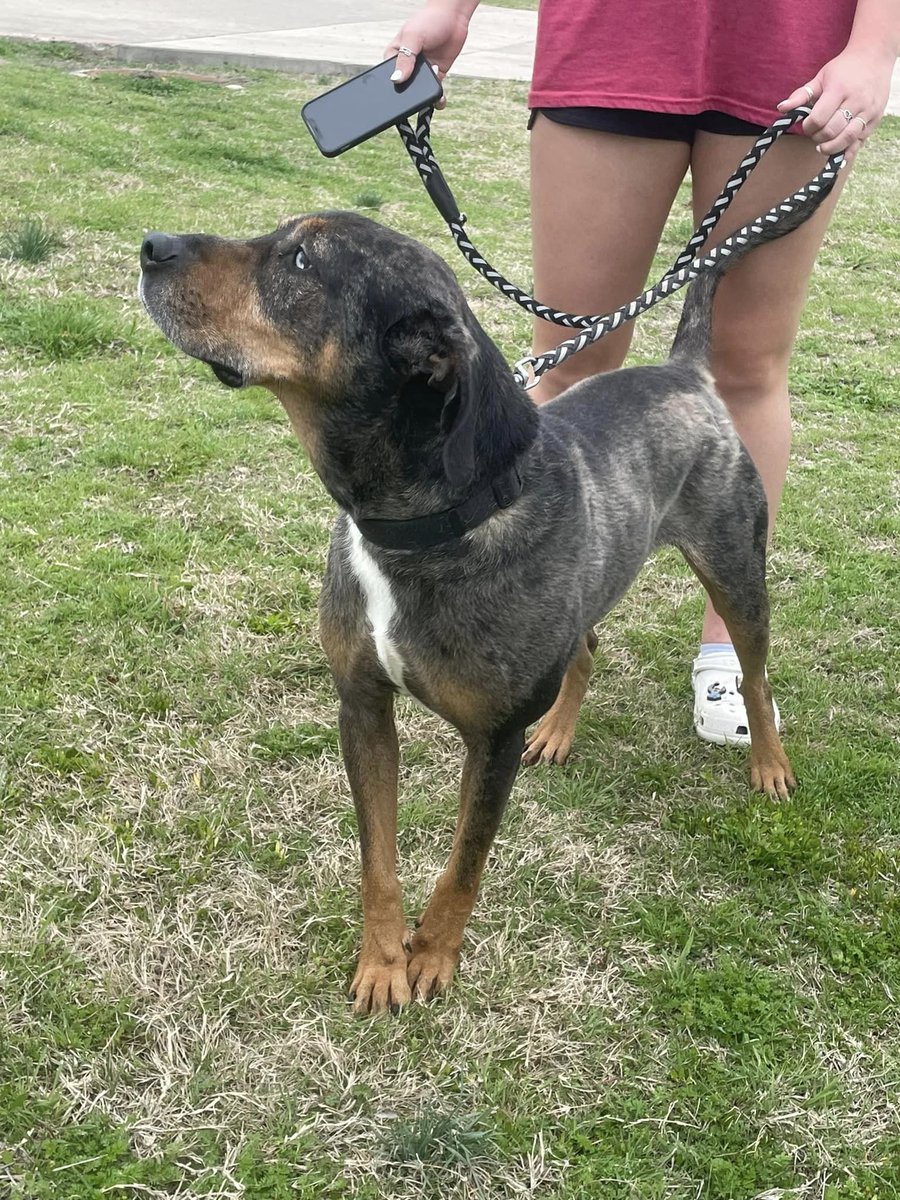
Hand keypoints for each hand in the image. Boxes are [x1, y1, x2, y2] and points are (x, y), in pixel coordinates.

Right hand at [383, 1, 473, 105]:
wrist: (453, 16)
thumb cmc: (428, 20)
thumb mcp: (413, 37)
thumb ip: (405, 58)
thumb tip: (397, 80)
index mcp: (394, 56)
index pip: (389, 76)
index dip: (392, 87)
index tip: (397, 95)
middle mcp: (407, 66)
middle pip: (405, 88)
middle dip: (410, 95)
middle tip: (416, 98)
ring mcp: (422, 72)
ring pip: (420, 92)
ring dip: (425, 97)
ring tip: (430, 98)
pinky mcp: (436, 75)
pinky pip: (434, 91)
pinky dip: (437, 97)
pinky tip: (440, 99)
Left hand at [778, 44, 894, 164]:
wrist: (875, 56)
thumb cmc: (844, 68)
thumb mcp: (821, 77)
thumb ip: (801, 94)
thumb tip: (781, 108)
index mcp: (839, 89)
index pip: (818, 119)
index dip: (808, 127)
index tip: (807, 125)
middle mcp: (856, 100)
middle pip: (831, 131)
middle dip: (818, 137)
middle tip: (815, 134)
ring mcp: (868, 110)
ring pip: (847, 138)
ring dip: (831, 147)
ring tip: (823, 146)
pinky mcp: (876, 118)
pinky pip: (860, 141)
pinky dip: (848, 152)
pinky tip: (839, 156)